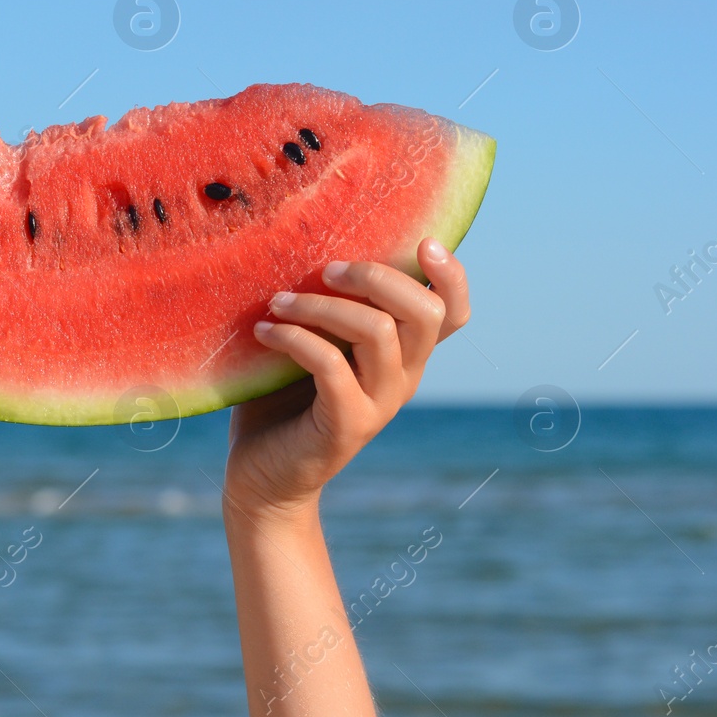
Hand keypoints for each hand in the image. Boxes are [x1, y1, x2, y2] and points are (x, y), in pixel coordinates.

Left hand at [225, 238, 470, 519]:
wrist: (263, 480)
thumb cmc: (281, 400)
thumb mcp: (315, 343)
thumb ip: (332, 304)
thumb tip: (310, 236)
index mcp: (404, 356)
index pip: (453, 313)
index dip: (451, 276)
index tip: (423, 242)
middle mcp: (403, 379)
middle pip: (424, 313)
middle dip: (377, 277)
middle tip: (325, 269)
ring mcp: (379, 405)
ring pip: (378, 333)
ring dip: (323, 305)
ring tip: (278, 301)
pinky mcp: (346, 426)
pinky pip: (331, 364)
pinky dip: (295, 338)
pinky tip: (264, 332)